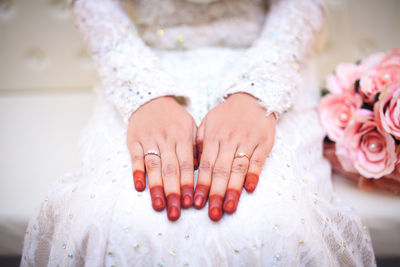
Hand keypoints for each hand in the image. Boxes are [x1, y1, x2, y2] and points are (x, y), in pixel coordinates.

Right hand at [127, 96, 197, 220]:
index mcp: (183, 136)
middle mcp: (166, 139)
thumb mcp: (191, 127)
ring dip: (156, 187)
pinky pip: (135, 158)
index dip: (188, 184)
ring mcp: (149, 139)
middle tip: (175, 214)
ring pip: (153, 166)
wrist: (150, 99)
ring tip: (159, 206)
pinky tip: (139, 187)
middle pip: (170, 169)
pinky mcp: (134, 140)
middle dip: (173, 192)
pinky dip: (136, 172)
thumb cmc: (174, 118)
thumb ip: (196, 147)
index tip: (190, 203)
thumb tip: (199, 171)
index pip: (186, 164)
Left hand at [194, 93, 275, 220]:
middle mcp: (229, 140)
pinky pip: (258, 160)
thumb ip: (200, 141)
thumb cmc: (227, 114)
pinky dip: (254, 174)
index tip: (196, 203)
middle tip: (212, 214)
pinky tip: (250, 188)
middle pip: (221, 170)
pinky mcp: (264, 143)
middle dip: (216, 194)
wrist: (253, 97)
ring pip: (238, 168)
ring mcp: (247, 141)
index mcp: (214, 137)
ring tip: (229, 208)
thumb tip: (194, 164)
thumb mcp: (208, 122)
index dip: (201, 185)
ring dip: (233, 189)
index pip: (206, 165)